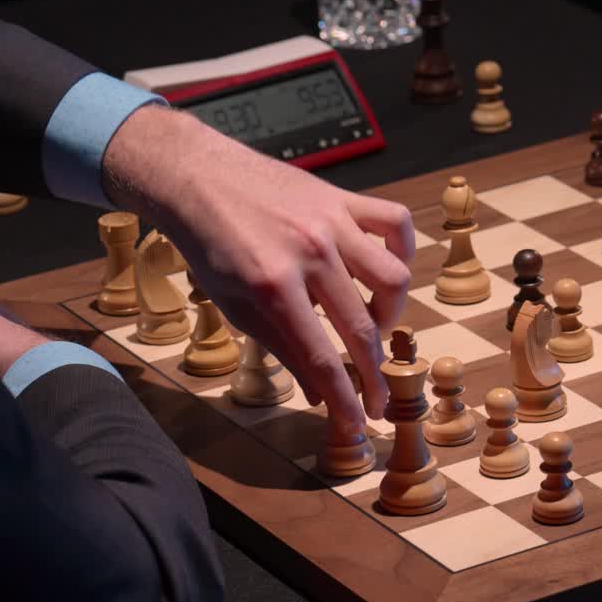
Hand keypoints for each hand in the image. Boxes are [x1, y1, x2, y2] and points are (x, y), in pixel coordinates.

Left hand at [102, 105, 413, 434]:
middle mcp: (310, 253)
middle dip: (374, 374)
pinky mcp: (344, 199)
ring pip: (393, 278)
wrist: (199, 177)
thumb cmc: (211, 245)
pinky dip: (402, 249)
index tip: (360, 424)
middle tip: (377, 398)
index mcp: (274, 286)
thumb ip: (282, 348)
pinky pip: (396, 223)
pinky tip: (389, 270)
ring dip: (391, 313)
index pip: (323, 356)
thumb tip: (320, 394)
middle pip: (362, 328)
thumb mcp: (235, 306)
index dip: (345, 399)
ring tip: (375, 325)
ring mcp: (332, 222)